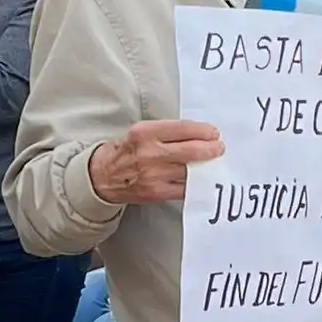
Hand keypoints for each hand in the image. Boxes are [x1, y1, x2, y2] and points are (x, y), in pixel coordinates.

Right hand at [89, 120, 225, 203]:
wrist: (102, 176)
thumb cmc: (126, 151)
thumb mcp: (141, 132)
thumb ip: (166, 132)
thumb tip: (198, 134)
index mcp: (145, 133)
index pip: (182, 129)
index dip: (203, 131)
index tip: (213, 133)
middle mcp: (150, 153)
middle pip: (191, 150)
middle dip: (211, 149)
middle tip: (219, 148)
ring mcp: (154, 175)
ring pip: (190, 170)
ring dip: (206, 166)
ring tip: (212, 162)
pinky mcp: (157, 192)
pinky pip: (184, 188)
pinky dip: (196, 184)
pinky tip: (202, 178)